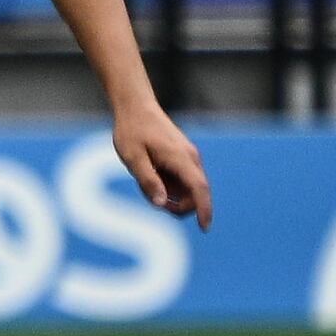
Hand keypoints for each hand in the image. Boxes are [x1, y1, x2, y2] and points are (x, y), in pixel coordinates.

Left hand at [114, 99, 212, 227]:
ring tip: (144, 179)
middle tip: (152, 200)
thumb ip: (147, 181)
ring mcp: (188, 157)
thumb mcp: (132, 157)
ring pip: (186, 187)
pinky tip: (150, 173)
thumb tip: (162, 204)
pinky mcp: (183, 157)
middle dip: (178, 205)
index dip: (203, 210)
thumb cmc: (132, 131)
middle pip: (194, 193)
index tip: (204, 228)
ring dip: (170, 193)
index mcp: (180, 158)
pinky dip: (168, 184)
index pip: (199, 188)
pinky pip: (181, 179)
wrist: (136, 107)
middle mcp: (190, 158)